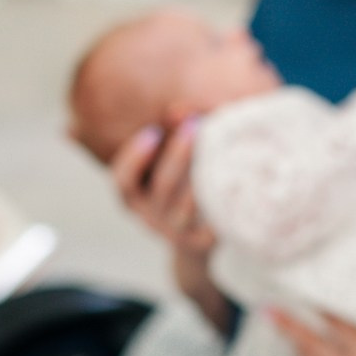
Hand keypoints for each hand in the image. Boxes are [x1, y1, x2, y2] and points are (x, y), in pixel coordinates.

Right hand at [111, 119, 216, 257]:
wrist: (196, 246)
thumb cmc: (180, 192)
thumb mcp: (168, 167)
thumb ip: (171, 136)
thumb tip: (178, 109)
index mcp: (136, 199)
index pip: (122, 182)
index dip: (134, 158)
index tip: (153, 132)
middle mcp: (151, 218)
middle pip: (163, 187)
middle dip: (179, 154)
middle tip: (195, 124)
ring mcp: (175, 234)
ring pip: (186, 209)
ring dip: (202, 180)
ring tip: (218, 151)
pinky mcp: (201, 245)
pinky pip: (211, 228)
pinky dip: (221, 207)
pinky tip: (233, 184)